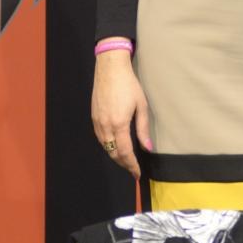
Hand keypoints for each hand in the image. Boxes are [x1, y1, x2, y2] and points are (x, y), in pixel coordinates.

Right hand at [91, 48, 151, 178]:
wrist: (110, 68)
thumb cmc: (128, 84)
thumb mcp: (141, 106)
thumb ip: (143, 129)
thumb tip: (148, 148)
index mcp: (119, 124)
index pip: (125, 153)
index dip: (132, 165)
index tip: (138, 174)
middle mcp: (105, 125)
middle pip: (113, 153)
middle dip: (124, 163)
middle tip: (133, 169)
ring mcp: (97, 121)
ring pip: (105, 146)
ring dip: (115, 155)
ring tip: (126, 160)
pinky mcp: (94, 116)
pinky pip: (100, 137)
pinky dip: (108, 145)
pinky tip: (115, 145)